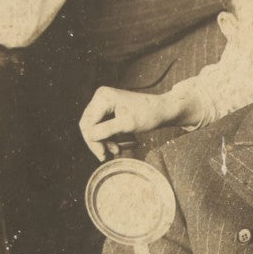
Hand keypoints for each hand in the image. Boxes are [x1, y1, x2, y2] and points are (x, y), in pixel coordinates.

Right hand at [79, 85, 199, 159]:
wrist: (164, 110)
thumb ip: (106, 130)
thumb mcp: (127, 124)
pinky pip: (103, 126)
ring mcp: (106, 103)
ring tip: (116, 150)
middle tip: (106, 155)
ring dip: (104, 141)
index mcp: (103, 97)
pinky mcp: (111, 110)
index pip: (88, 122)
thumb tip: (90, 137)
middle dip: (98, 141)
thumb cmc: (149, 114)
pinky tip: (117, 146)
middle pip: (89, 124)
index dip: (92, 140)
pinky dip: (109, 137)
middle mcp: (101, 97)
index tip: (102, 155)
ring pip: (96, 127)